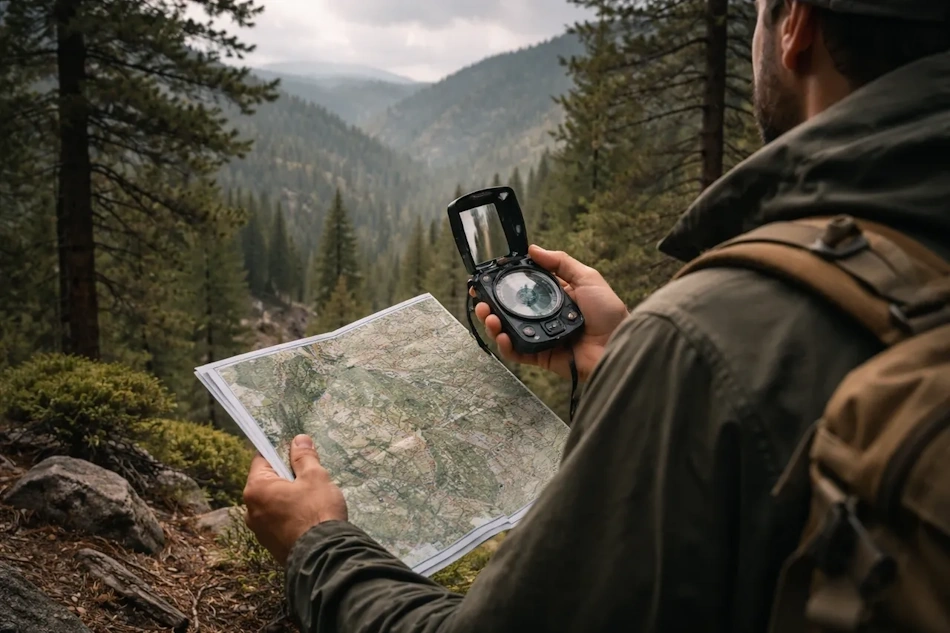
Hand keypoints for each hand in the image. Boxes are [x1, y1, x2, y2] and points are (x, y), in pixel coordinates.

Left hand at [243, 435, 347, 564]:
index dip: (281, 453)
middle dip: (287, 478)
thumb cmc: (317, 511)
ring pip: (273, 503)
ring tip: (312, 501)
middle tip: (310, 479)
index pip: (262, 459)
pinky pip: (277, 521)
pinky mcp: (270, 545)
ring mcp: (259, 530)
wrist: (324, 556)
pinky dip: (290, 516)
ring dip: (288, 498)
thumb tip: (298, 439)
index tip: (299, 456)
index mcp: (256, 489)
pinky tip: (308, 518)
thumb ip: (304, 457)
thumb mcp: (315, 477)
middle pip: (267, 482)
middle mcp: (250, 510)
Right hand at [473, 244, 627, 381]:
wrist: (619, 345)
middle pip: (509, 311)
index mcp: (554, 297)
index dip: (503, 284)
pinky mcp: (541, 356)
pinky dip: (505, 345)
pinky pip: (517, 352)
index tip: (487, 278)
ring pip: (508, 331)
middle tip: (480, 300)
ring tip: (487, 316)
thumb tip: (533, 248)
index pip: (523, 289)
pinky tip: (500, 335)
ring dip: (493, 324)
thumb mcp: (588, 278)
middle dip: (490, 305)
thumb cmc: (609, 313)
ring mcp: (540, 337)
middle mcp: (544, 317)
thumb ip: (561, 263)